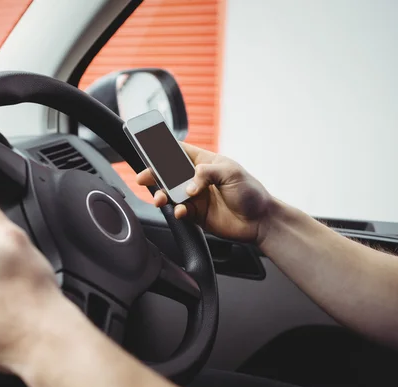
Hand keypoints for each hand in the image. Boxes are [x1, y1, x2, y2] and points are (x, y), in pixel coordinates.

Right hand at [136, 142, 272, 243]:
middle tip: (143, 177)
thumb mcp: (230, 173)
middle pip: (168, 173)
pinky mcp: (196, 214)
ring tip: (160, 198)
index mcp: (204, 162)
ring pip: (170, 194)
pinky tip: (181, 211)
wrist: (260, 221)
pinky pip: (179, 211)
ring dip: (162, 195)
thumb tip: (187, 186)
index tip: (147, 147)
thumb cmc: (250, 192)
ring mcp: (195, 196)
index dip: (163, 148)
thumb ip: (205, 173)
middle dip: (154, 174)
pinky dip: (176, 211)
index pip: (179, 151)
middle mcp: (196, 178)